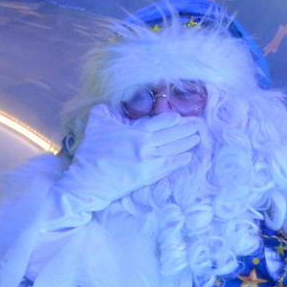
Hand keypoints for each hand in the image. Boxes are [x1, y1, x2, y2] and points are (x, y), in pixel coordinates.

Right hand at [54, 104, 201, 214]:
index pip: (163, 122)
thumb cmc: (91, 150)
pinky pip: (168, 167)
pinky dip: (179, 161)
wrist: (87, 180)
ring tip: (196, 139)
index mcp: (137, 131)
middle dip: (187, 130)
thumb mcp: (97, 122)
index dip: (175, 119)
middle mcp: (147, 146)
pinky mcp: (147, 177)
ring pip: (174, 151)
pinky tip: (187, 157)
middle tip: (198, 126)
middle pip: (173, 135)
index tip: (183, 117)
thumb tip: (114, 105)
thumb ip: (108, 110)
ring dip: (187, 144)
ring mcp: (149, 163)